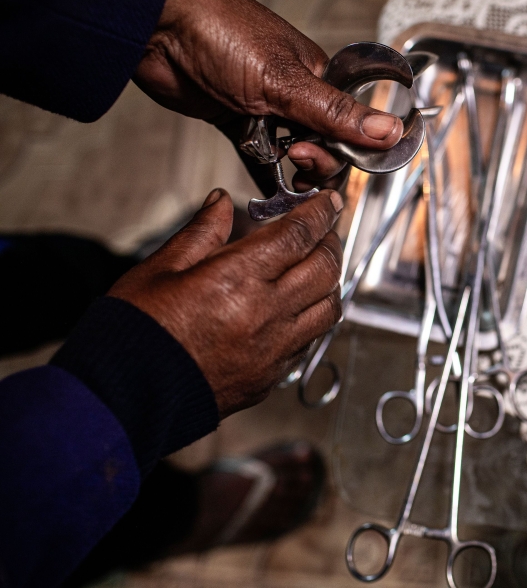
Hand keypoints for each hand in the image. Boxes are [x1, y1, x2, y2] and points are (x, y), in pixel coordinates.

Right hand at [108, 188, 343, 416]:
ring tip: (316, 268)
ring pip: (328, 308)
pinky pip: (310, 340)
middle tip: (323, 230)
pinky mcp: (271, 376)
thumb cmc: (134, 331)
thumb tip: (221, 202)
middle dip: (330, 243)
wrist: (123, 398)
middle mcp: (266, 314)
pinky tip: (298, 308)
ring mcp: (273, 350)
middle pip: (324, 269)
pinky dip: (314, 317)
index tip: (327, 201)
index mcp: (238, 279)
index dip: (318, 213)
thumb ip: (200, 233)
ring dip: (329, 282)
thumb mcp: (159, 269)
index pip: (297, 235)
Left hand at [133, 0, 392, 192]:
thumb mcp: (286, 81)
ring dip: (293, 170)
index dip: (347, 149)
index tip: (332, 162)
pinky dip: (268, 175)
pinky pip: (260, 155)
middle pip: (324, 144)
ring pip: (293, 152)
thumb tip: (388, 130)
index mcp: (316, 75)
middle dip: (317, 161)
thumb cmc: (220, 32)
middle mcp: (295, 91)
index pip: (349, 124)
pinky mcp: (235, 118)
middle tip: (298, 159)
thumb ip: (337, 114)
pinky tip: (271, 192)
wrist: (155, 27)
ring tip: (286, 174)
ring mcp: (264, 106)